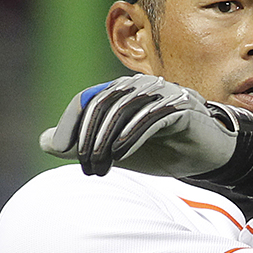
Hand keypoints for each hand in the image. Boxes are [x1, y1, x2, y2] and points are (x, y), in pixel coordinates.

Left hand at [40, 74, 252, 176]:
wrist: (209, 156)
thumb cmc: (164, 150)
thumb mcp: (117, 149)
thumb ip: (83, 143)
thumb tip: (43, 142)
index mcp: (124, 92)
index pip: (88, 100)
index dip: (70, 124)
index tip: (62, 151)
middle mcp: (142, 86)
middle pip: (103, 104)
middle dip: (88, 136)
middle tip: (86, 165)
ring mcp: (163, 94)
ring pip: (124, 109)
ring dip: (107, 140)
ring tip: (101, 165)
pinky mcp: (181, 107)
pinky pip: (150, 117)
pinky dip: (132, 136)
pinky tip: (122, 155)